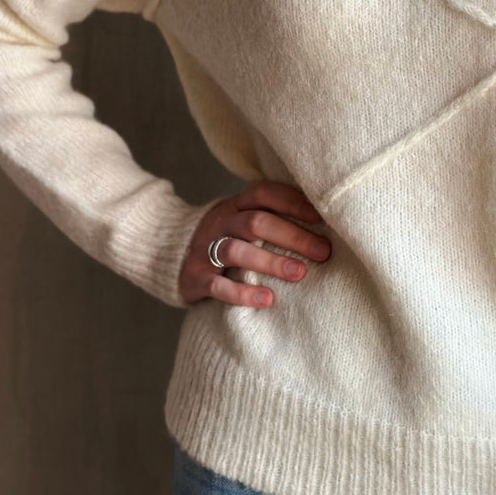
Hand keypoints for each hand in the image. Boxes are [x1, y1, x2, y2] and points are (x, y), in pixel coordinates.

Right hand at [177, 181, 330, 307]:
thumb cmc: (226, 236)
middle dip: (292, 236)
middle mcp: (221, 222)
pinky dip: (243, 293)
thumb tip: (325, 224)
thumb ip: (273, 217)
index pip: (265, 194)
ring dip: (270, 262)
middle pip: (256, 223)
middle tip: (323, 252)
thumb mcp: (243, 218)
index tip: (321, 217)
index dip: (293, 202)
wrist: (171, 252)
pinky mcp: (196, 277)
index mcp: (237, 205)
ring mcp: (205, 249)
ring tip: (300, 273)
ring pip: (236, 251)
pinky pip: (218, 285)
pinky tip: (267, 299)